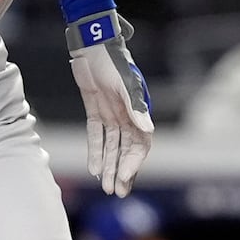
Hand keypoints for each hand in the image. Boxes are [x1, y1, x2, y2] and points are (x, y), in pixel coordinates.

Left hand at [67, 11, 153, 195]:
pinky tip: (93, 168)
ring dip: (109, 165)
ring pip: (112, 146)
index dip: (133, 163)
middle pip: (126, 150)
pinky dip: (96, 151)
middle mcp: (126, 116)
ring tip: (105, 187)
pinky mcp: (95, 110)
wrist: (92, 46)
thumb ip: (135, 108)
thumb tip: (147, 130)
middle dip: (122, 170)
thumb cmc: (113, 63)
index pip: (139, 145)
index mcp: (138, 112)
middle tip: (116, 192)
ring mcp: (111, 114)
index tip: (124, 178)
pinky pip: (96, 135)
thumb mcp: (124, 86)